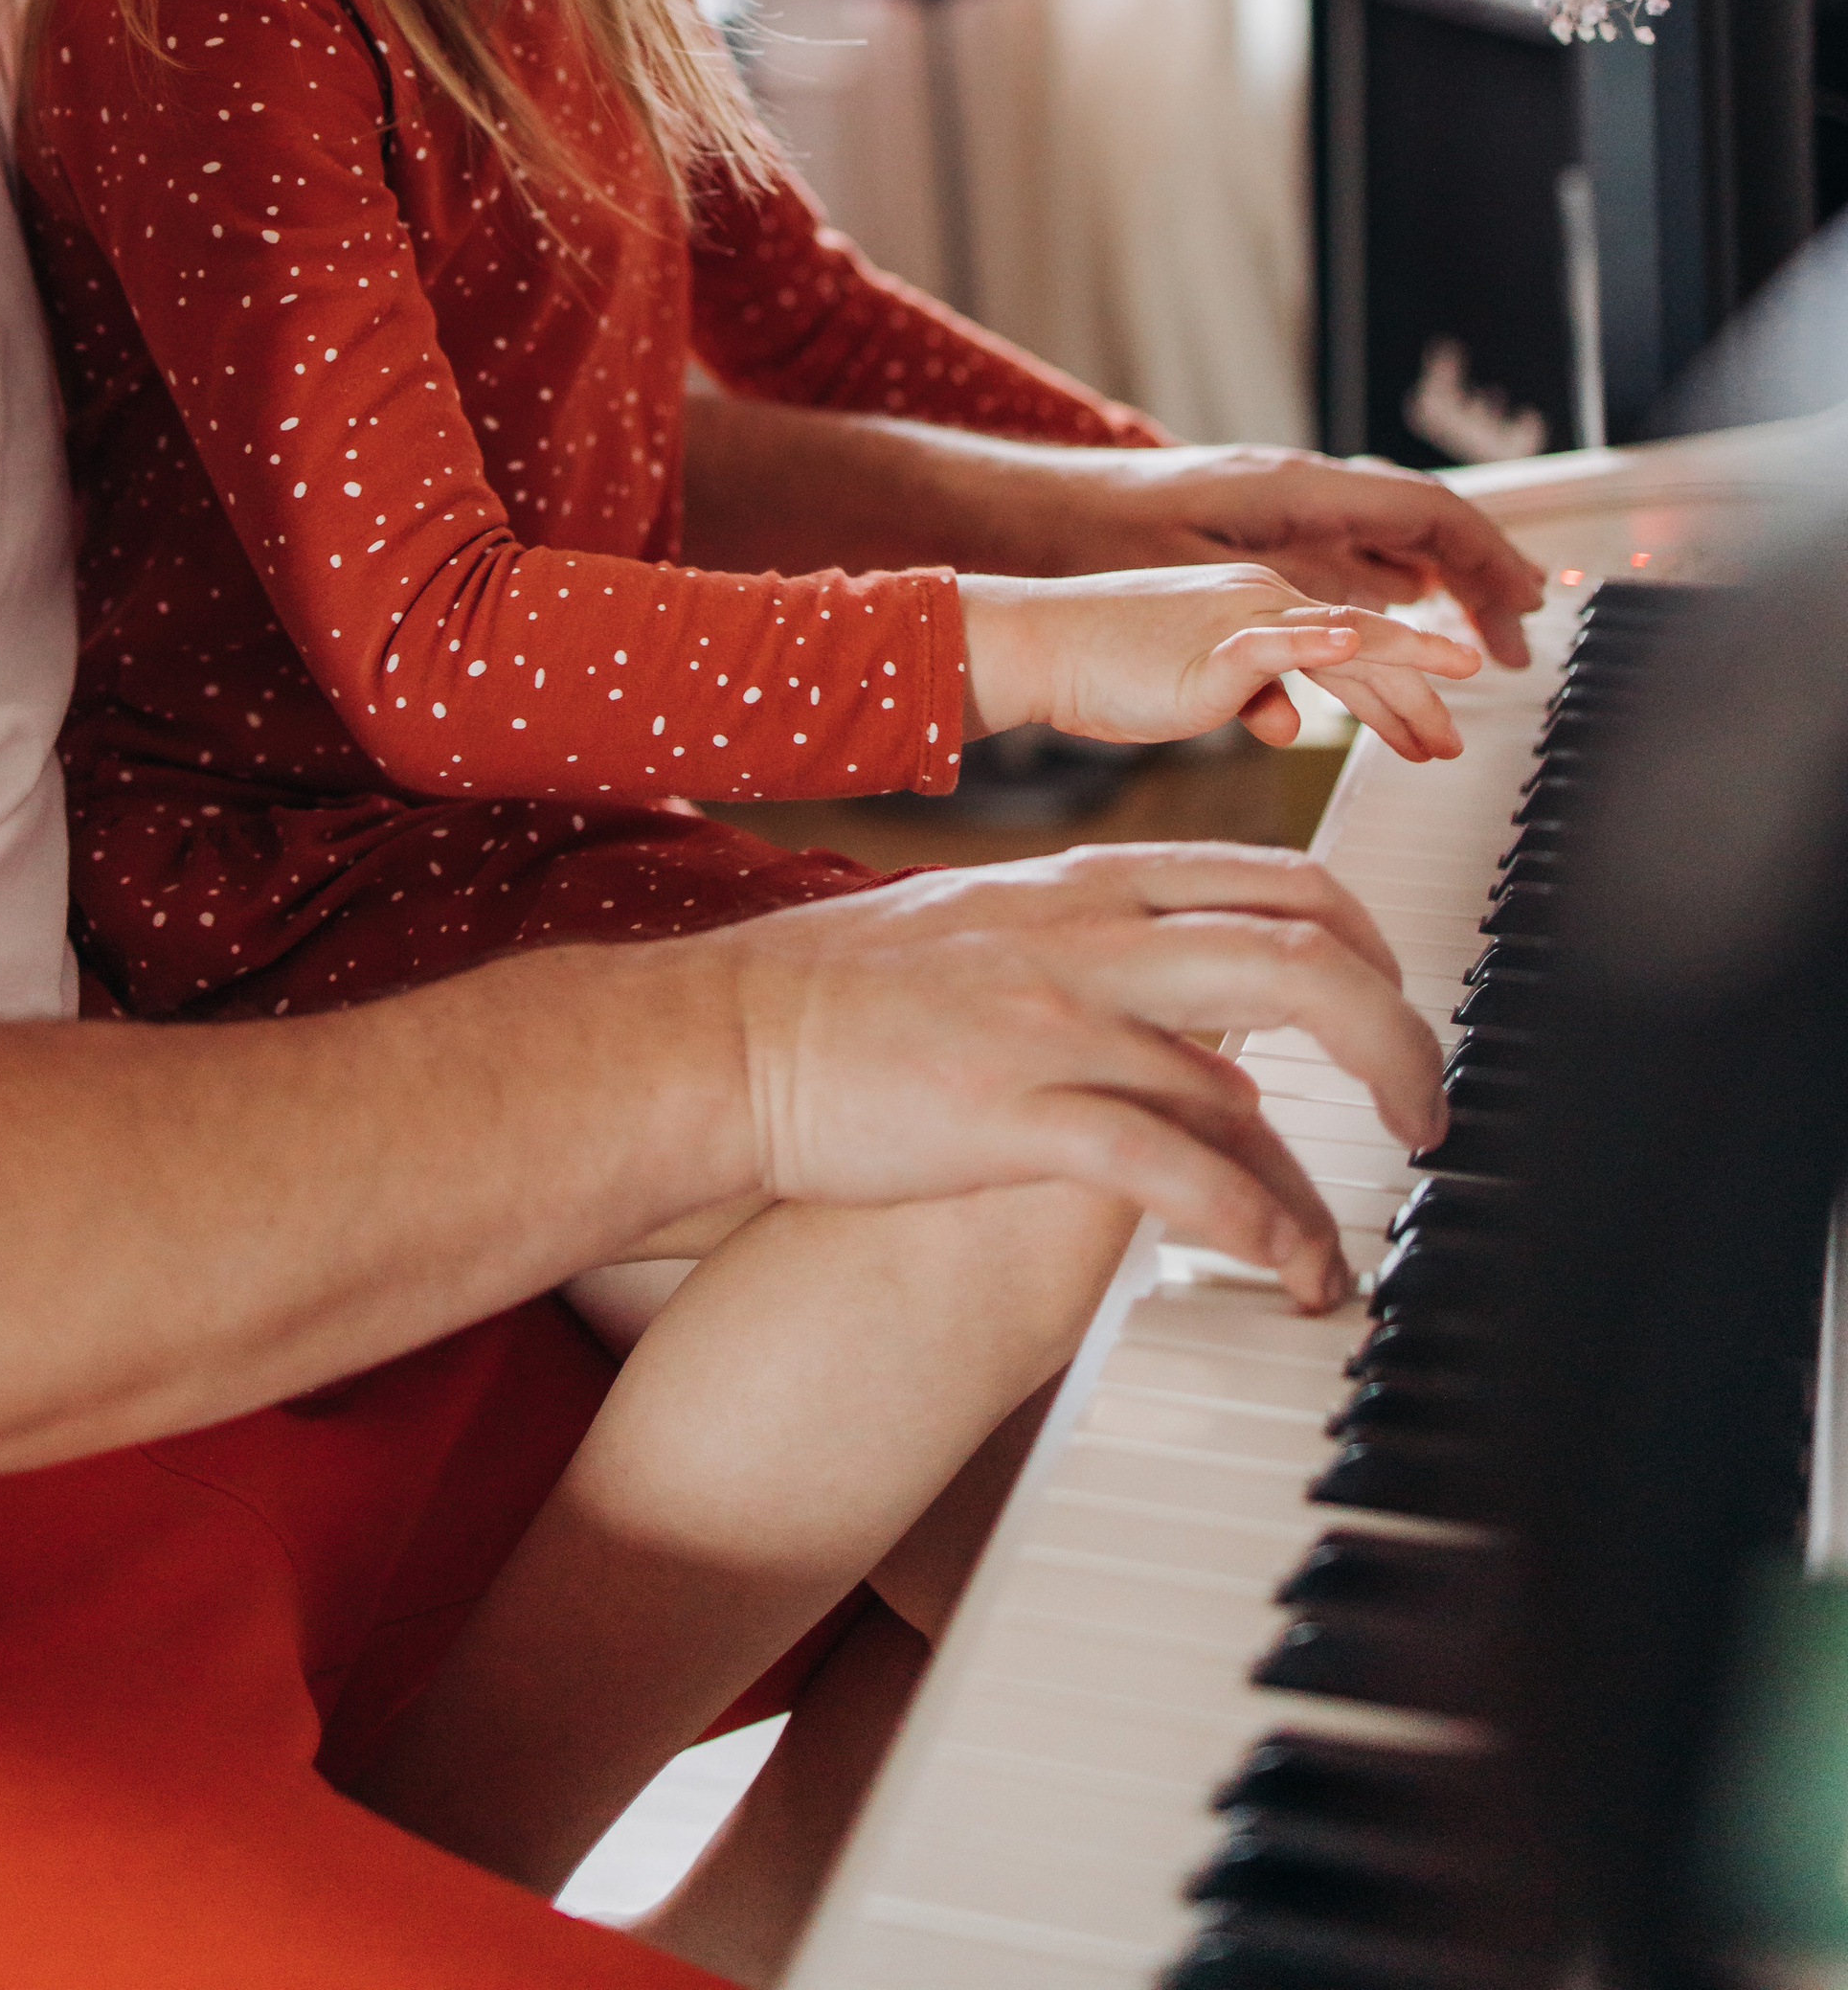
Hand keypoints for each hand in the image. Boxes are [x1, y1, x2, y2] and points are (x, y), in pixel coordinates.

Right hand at [728, 840, 1445, 1310]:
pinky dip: (1251, 1225)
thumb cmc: (835, 994)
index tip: (1394, 1008)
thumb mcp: (982, 928)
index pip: (1278, 877)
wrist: (723, 1038)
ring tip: (1352, 1237)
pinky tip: (1280, 1270)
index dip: (1367, 943)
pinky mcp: (1016, 1111)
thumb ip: (1094, 957)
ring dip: (1332, 1161)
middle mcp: (1087, 935)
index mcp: (1084, 883)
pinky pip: (1175, 1168)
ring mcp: (1055, 1020)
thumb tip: (1196, 1033)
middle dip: (1397, 1036)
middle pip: (1304, 950)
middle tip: (1424, 1116)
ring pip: (1255, 1065)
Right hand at [958, 561, 1481, 757]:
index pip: (1350, 642)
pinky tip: (1354, 650)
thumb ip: (1249, 696)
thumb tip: (1288, 725)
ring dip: (1403, 683)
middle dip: (1419, 699)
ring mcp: (1241, 618)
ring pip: (1347, 641)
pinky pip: (1279, 642)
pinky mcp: (1214, 646)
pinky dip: (1321, 646)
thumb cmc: (1105, 665)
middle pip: (1366, 647)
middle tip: (1453, 747)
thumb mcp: (1196, 685)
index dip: (1400, 686)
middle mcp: (1261, 600)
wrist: (1041, 643)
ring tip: (1445, 714)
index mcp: (1258, 603)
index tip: (1432, 727)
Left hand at [1050, 444, 1544, 666]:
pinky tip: (1396, 622)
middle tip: (1513, 647)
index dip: (1487, 558)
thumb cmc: (1095, 538)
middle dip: (1475, 582)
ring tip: (1472, 647)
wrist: (1024, 514)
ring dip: (1432, 592)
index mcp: (1296, 492)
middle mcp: (1298, 492)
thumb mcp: (1191, 580)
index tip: (1527, 606)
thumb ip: (1276, 611)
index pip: (1426, 512)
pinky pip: (1341, 553)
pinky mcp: (1253, 531)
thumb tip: (1361, 635)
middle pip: (1418, 527)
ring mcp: (1278, 508)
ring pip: (1382, 541)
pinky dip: (1383, 589)